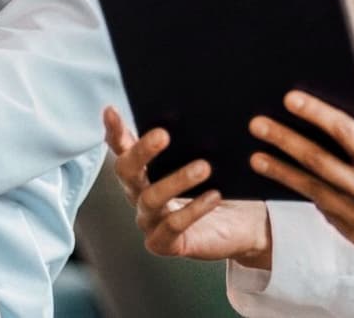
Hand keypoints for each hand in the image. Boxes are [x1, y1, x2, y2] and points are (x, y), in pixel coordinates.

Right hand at [104, 107, 272, 267]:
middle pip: (127, 172)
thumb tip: (191, 108)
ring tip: (204, 167)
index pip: (122, 149)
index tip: (111, 110)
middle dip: (142, 151)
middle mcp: (139, 195)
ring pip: (151, 199)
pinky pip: (173, 227)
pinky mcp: (165, 244)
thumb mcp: (207, 158)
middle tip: (163, 134)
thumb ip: (192, 140)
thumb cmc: (221, 184)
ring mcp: (149, 221)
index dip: (114, 132)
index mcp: (144, 172)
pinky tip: (214, 196)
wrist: (243, 224)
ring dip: (177, 180)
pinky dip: (194, 210)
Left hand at [249, 91, 353, 269]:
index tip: (290, 99)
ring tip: (259, 158)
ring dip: (283, 173)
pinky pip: (328, 213)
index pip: (345, 133)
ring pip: (314, 191)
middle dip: (285, 142)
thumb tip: (337, 136)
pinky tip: (292, 182)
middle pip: (319, 163)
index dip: (316, 114)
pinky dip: (310, 196)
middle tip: (259, 126)